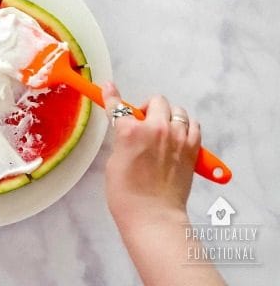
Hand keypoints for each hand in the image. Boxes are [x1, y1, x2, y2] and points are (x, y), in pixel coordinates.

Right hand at [102, 82, 199, 224]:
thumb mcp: (114, 161)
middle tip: (142, 122)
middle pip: (156, 101)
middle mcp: (156, 128)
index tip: (109, 88)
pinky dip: (186, 126)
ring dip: (168, 116)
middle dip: (148, 108)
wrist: (153, 216)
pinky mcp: (193, 148)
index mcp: (130, 131)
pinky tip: (178, 136)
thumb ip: (122, 139)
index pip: (117, 106)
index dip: (111, 96)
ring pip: (177, 110)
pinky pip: (193, 124)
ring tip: (163, 130)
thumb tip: (129, 132)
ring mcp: (178, 137)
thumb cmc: (127, 195)